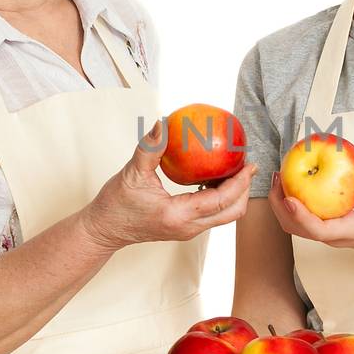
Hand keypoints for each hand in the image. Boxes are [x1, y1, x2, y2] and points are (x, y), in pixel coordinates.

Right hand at [81, 122, 254, 250]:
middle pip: (232, 212)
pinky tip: (215, 176)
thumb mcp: (132, 173)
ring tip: (237, 168)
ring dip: (235, 194)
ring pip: (224, 216)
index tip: (250, 163)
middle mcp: (188, 227)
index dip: (240, 181)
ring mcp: (188, 231)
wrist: (104, 230)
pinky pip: (212, 214)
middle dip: (245, 189)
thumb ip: (150, 148)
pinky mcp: (185, 229)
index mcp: (179, 215)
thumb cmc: (115, 204)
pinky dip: (221, 197)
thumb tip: (164, 122)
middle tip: (249, 165)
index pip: (222, 200)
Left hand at [270, 159, 353, 260]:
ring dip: (282, 204)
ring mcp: (330, 234)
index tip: (289, 198)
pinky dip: (293, 202)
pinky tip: (295, 181)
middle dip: (280, 206)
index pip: (318, 230)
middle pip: (297, 228)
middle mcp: (334, 236)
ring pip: (296, 225)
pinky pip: (305, 218)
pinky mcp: (329, 229)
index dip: (300, 216)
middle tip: (277, 176)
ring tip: (279, 177)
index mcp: (349, 232)